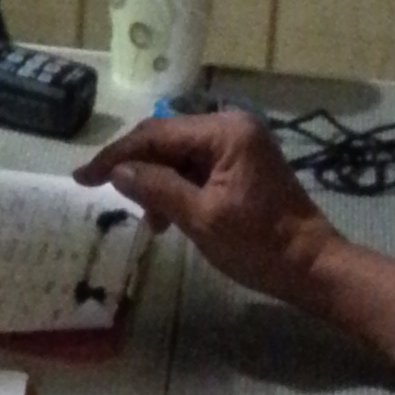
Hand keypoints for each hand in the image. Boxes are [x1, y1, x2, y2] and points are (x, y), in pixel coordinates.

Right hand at [76, 105, 335, 308]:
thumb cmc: (259, 244)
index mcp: (225, 132)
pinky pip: (196, 167)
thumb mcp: (200, 218)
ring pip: (178, 155)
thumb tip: (116, 171)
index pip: (156, 134)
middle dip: (135, 168)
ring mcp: (239, 145)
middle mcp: (232, 127)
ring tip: (149, 221)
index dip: (116, 155)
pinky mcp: (242, 165)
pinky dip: (176, 188)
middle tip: (101, 193)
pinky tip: (167, 216)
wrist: (312, 267)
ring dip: (156, 182)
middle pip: (166, 139)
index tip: (82, 177)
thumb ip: (156, 188)